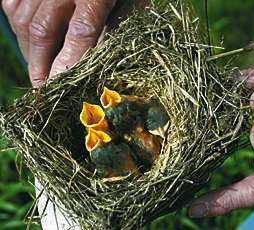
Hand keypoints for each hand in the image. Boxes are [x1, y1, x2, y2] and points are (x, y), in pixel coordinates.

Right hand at [2, 0, 147, 86]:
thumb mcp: (130, 3)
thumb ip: (118, 27)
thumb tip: (101, 63)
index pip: (81, 31)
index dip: (69, 63)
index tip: (62, 87)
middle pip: (43, 30)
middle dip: (41, 66)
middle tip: (43, 88)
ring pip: (24, 20)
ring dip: (29, 51)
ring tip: (38, 71)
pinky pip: (13, 6)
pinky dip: (19, 29)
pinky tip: (30, 44)